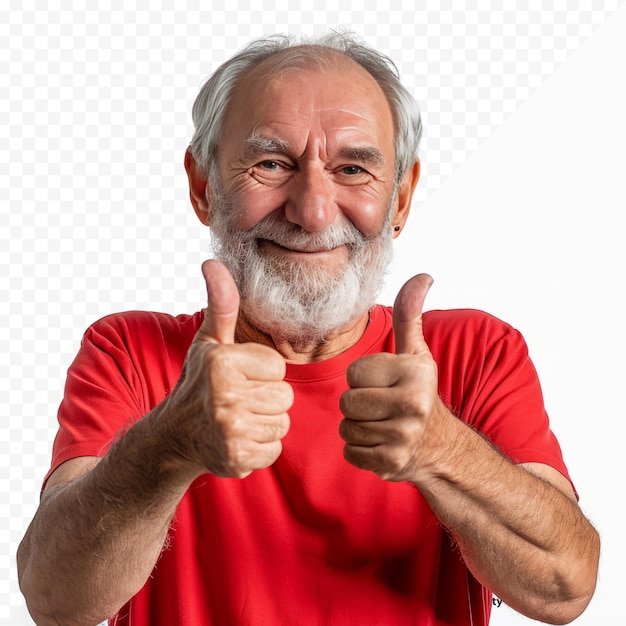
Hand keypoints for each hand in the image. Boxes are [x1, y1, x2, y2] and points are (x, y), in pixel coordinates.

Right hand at [167, 260, 292, 477]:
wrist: (174, 435)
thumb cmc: (199, 382)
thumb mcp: (209, 341)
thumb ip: (221, 304)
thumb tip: (213, 263)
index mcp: (223, 363)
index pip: (278, 367)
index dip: (261, 372)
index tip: (237, 377)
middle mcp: (225, 397)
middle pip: (284, 397)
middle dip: (265, 398)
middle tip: (236, 400)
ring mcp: (231, 432)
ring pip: (281, 423)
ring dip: (263, 423)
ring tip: (236, 419)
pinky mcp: (237, 459)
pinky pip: (274, 449)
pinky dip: (259, 447)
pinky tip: (237, 440)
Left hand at [339, 274, 445, 481]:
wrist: (440, 447)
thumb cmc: (419, 392)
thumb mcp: (416, 353)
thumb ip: (410, 314)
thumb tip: (422, 275)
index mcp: (415, 372)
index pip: (354, 373)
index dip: (363, 378)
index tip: (384, 384)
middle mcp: (412, 404)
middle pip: (347, 401)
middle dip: (358, 403)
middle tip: (381, 406)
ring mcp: (402, 437)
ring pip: (346, 427)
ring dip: (358, 427)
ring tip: (382, 424)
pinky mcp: (391, 463)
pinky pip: (350, 452)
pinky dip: (361, 450)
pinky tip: (382, 444)